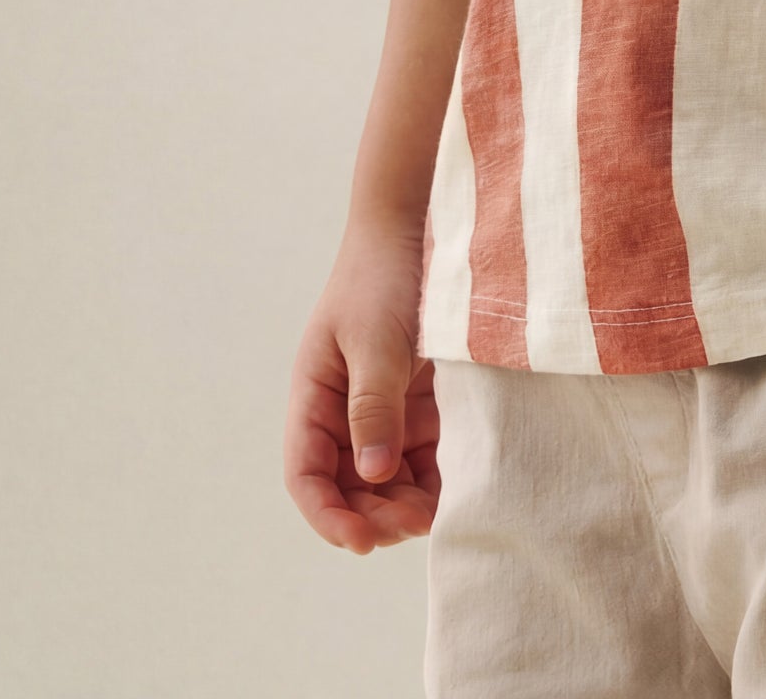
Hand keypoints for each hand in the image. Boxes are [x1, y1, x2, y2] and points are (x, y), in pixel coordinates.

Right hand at [283, 225, 440, 553]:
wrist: (423, 224)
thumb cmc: (385, 276)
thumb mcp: (375, 341)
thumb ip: (373, 406)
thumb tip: (370, 477)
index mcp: (314, 395)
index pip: (306, 473)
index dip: (327, 515)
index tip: (360, 541)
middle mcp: (345, 410)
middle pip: (349, 487)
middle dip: (374, 515)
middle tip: (414, 524)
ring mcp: (385, 408)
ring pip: (388, 480)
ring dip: (407, 504)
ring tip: (440, 512)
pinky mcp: (422, 403)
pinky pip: (425, 456)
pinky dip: (437, 478)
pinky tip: (459, 485)